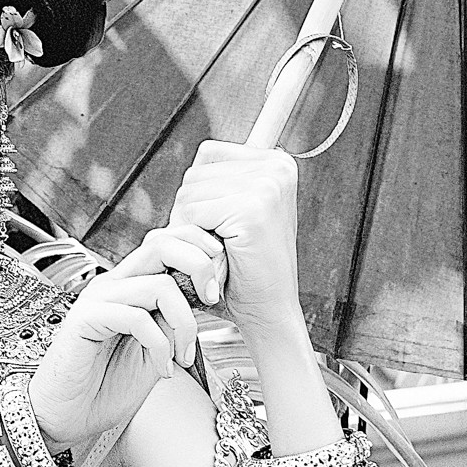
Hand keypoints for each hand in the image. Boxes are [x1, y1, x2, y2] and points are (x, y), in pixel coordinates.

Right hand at [27, 225, 224, 454]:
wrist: (66, 417)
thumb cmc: (106, 387)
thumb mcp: (156, 351)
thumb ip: (174, 324)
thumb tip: (201, 303)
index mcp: (130, 285)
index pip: (166, 244)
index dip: (199, 252)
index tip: (219, 285)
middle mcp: (113, 284)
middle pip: (161, 244)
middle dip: (199, 265)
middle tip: (213, 298)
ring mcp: (98, 299)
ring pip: (158, 285)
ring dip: (185, 323)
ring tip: (184, 356)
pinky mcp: (85, 319)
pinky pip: (136, 317)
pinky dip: (160, 345)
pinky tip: (163, 369)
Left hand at [169, 142, 301, 329]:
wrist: (269, 311)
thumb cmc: (247, 270)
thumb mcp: (237, 211)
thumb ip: (224, 178)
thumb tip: (200, 155)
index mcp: (277, 163)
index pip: (208, 155)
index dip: (201, 193)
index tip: (222, 223)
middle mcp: (277, 168)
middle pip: (195, 173)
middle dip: (192, 211)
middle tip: (219, 242)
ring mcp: (267, 186)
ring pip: (189, 193)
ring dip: (192, 226)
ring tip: (221, 249)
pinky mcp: (252, 209)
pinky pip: (193, 213)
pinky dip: (195, 238)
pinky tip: (220, 254)